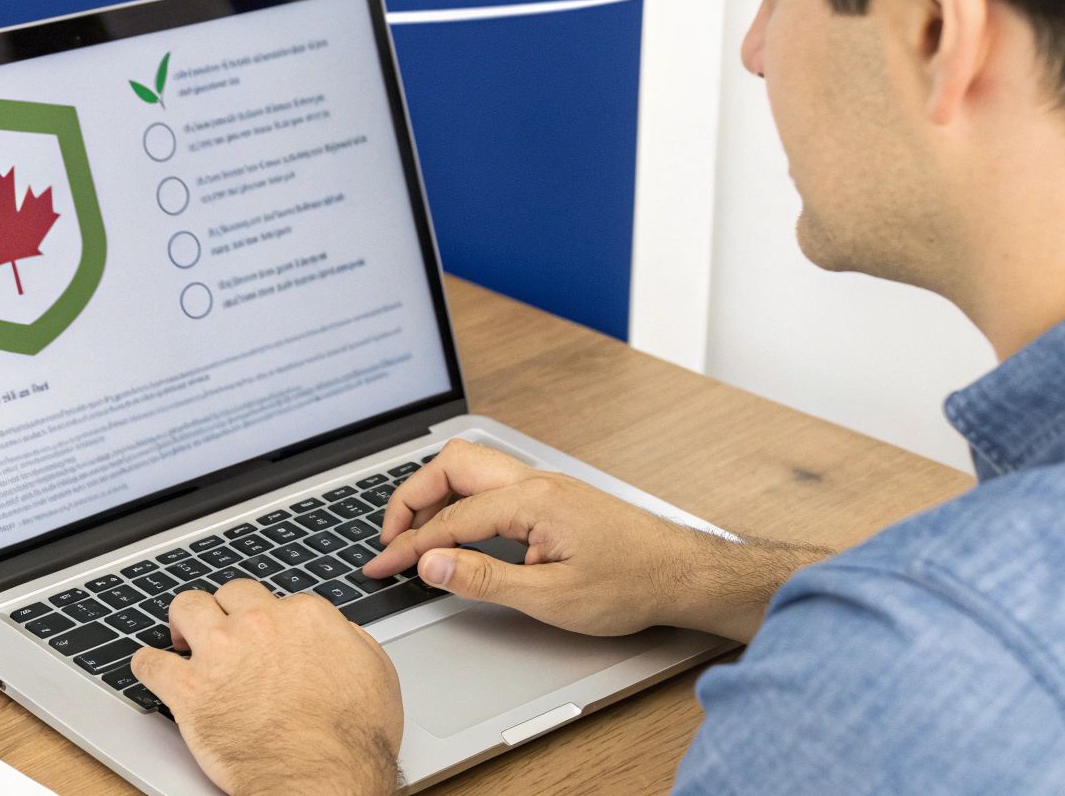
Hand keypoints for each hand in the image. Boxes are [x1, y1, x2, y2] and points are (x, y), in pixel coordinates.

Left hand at [131, 580, 401, 795]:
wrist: (323, 779)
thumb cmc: (352, 738)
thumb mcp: (375, 673)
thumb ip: (350, 640)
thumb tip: (336, 631)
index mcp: (304, 616)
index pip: (273, 599)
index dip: (266, 620)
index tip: (261, 636)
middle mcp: (260, 623)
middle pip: (228, 594)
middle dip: (224, 611)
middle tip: (221, 633)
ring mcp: (221, 653)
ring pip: (186, 608)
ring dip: (184, 623)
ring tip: (183, 639)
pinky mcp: (189, 690)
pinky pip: (149, 663)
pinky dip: (147, 665)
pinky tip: (152, 669)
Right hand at [363, 439, 828, 641]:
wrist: (683, 574)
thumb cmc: (632, 584)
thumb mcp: (551, 598)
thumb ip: (484, 579)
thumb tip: (431, 565)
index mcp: (531, 500)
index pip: (450, 519)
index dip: (409, 545)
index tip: (382, 566)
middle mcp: (534, 481)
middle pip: (450, 466)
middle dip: (411, 499)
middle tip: (391, 539)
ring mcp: (544, 485)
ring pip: (470, 468)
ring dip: (435, 496)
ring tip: (415, 535)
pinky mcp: (551, 497)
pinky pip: (490, 484)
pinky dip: (460, 502)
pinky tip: (457, 532)